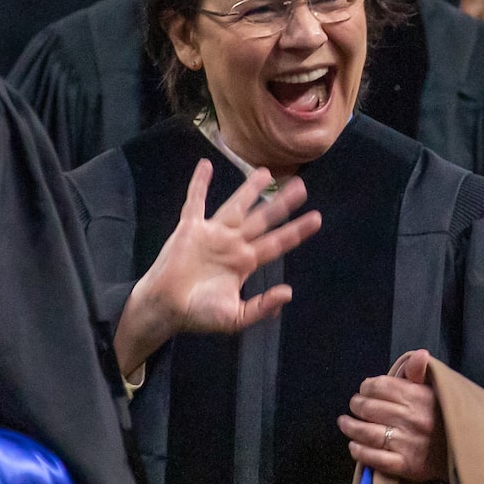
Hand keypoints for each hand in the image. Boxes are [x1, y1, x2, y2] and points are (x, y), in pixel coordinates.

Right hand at [114, 160, 320, 374]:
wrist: (166, 309)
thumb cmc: (198, 315)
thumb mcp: (236, 318)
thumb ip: (262, 306)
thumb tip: (289, 293)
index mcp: (244, 263)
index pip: (276, 243)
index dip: (296, 231)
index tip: (316, 218)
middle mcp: (232, 244)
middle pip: (262, 218)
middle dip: (281, 203)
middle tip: (301, 186)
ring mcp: (212, 233)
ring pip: (236, 205)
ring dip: (249, 189)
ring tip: (265, 171)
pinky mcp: (190, 228)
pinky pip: (195, 201)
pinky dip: (199, 183)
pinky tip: (205, 166)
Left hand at [339, 350, 446, 482]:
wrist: (467, 451)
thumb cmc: (446, 416)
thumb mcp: (437, 390)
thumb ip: (421, 372)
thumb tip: (418, 354)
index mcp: (417, 397)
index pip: (380, 386)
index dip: (367, 387)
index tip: (365, 390)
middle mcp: (410, 419)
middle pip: (369, 409)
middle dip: (356, 405)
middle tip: (355, 405)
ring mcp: (407, 443)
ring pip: (368, 433)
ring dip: (350, 427)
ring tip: (344, 423)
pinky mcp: (407, 465)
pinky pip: (376, 459)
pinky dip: (360, 452)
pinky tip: (353, 446)